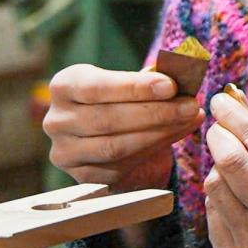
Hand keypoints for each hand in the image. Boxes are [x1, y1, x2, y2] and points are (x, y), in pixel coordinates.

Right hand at [43, 64, 196, 192]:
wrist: (114, 135)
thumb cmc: (123, 100)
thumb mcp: (132, 82)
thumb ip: (152, 77)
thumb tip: (182, 72)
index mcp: (64, 86)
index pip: (96, 87)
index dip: (134, 87)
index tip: (171, 86)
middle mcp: (56, 120)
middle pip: (107, 119)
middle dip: (155, 112)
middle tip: (190, 105)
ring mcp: (66, 152)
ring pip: (115, 146)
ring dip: (160, 132)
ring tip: (189, 118)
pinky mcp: (83, 175)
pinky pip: (121, 166)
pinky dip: (154, 150)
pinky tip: (176, 134)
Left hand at [202, 92, 247, 247]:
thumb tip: (242, 104)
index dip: (237, 117)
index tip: (222, 99)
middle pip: (231, 162)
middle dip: (220, 135)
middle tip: (218, 122)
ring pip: (215, 186)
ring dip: (219, 166)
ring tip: (235, 164)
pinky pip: (213, 210)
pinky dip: (220, 194)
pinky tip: (237, 194)